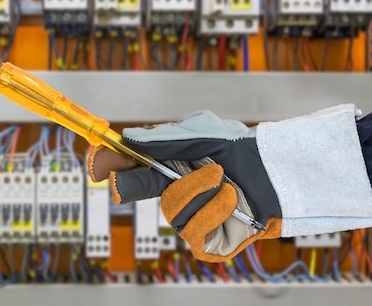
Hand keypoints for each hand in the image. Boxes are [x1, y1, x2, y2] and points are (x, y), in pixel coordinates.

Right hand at [88, 110, 283, 261]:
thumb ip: (163, 139)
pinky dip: (213, 210)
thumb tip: (128, 138)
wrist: (275, 173)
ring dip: (196, 189)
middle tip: (116, 184)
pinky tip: (230, 198)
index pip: (129, 165)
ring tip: (222, 176)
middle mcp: (172, 189)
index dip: (110, 165)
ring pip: (170, 208)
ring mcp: (187, 215)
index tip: (96, 165)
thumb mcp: (200, 133)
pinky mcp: (204, 239)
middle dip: (128, 185)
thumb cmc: (238, 149)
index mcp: (166, 164)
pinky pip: (193, 229)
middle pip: (138, 190)